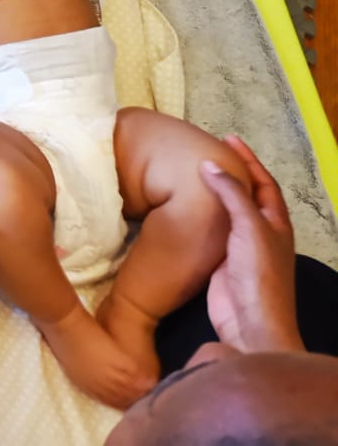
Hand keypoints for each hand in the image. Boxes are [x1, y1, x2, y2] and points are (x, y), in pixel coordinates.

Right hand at [203, 135, 302, 352]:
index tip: (228, 138)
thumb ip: (232, 194)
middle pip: (247, 194)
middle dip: (231, 172)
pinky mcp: (221, 261)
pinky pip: (211, 230)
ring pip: (228, 212)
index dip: (248, 159)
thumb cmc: (257, 273)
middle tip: (206, 151)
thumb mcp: (249, 227)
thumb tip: (210, 164)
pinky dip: (200, 214)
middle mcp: (261, 232)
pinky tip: (183, 208)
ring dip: (214, 192)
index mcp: (275, 222)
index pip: (263, 182)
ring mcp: (241, 248)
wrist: (250, 321)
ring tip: (191, 172)